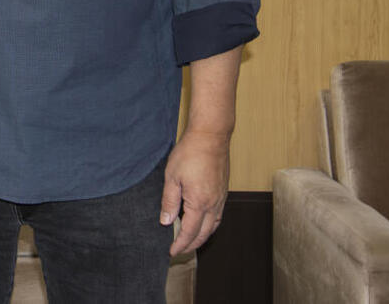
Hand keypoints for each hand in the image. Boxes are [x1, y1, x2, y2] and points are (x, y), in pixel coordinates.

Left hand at [160, 127, 230, 255]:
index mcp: (199, 203)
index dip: (180, 244)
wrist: (211, 136)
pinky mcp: (223, 191)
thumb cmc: (190, 153)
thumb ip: (169, 201)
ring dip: (202, 237)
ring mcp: (221, 198)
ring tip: (190, 241)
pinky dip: (210, 225)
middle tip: (179, 251)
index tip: (172, 252)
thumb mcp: (172, 177)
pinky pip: (218, 216)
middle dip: (191, 245)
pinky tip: (202, 223)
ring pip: (213, 226)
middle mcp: (213, 204)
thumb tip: (165, 221)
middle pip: (203, 233)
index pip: (189, 232)